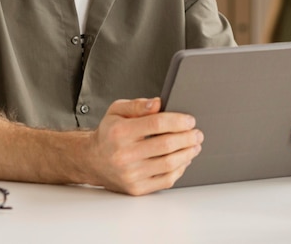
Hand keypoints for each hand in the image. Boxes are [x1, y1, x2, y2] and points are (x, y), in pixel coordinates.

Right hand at [86, 98, 202, 194]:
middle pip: (166, 145)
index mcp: (120, 132)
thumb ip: (137, 105)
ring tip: (195, 146)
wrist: (93, 160)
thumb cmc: (109, 133)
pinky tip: (184, 160)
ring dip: (188, 154)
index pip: (156, 124)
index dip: (178, 121)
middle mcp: (124, 155)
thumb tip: (158, 103)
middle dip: (188, 138)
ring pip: (169, 164)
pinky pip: (166, 180)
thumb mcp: (117, 111)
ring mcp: (130, 174)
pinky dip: (180, 169)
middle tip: (197, 133)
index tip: (190, 120)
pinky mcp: (136, 188)